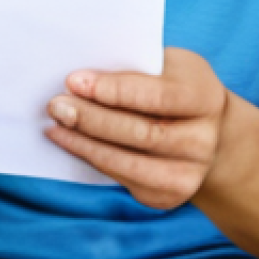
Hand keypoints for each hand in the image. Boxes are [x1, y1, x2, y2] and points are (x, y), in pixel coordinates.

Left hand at [46, 47, 227, 209]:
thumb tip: (78, 79)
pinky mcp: (169, 196)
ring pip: (130, 163)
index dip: (114, 90)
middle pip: (141, 133)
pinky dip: (92, 159)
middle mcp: (203, 141)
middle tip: (56, 105)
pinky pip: (125, 180)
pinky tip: (70, 142)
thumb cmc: (167, 81)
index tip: (74, 81)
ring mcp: (190, 174)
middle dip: (92, 119)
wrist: (200, 125)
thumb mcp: (160, 63)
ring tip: (55, 126)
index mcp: (204, 97)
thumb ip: (130, 68)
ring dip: (85, 144)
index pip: (157, 96)